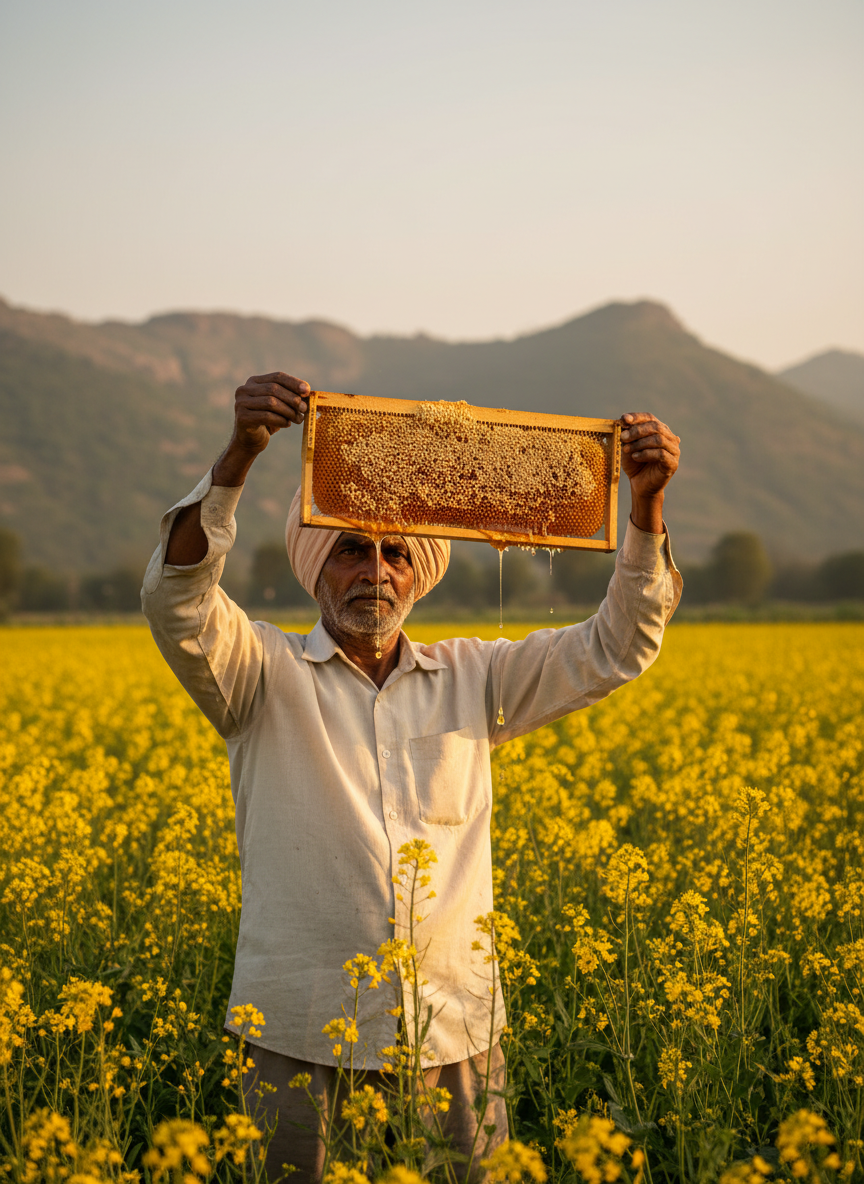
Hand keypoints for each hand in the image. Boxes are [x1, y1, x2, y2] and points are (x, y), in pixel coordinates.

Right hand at [231, 371, 310, 454]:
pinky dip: (280, 420)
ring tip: (298, 419)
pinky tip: (287, 424)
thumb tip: (306, 391)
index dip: (294, 382)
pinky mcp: (242, 417)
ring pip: (271, 402)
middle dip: (292, 399)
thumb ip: (290, 396)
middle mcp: (245, 389)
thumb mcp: (279, 405)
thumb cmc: (268, 421)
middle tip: (304, 409)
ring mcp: (241, 403)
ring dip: (288, 411)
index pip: (277, 377)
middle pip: (274, 388)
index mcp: (254, 382)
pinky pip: (266, 416)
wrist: (250, 441)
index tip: (307, 391)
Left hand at [618, 412, 679, 532]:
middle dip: (636, 431)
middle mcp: (669, 437)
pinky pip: (661, 454)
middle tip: (623, 437)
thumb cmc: (634, 464)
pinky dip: (646, 454)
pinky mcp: (673, 463)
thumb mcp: (627, 447)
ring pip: (659, 439)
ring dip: (640, 443)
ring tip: (627, 450)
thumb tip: (623, 420)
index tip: (624, 419)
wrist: (640, 485)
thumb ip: (626, 434)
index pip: (649, 417)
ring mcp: (673, 450)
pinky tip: (635, 457)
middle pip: (655, 427)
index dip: (636, 417)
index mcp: (659, 430)